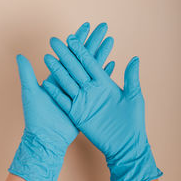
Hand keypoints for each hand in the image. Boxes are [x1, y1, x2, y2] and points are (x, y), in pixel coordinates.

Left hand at [9, 23, 114, 180]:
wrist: (47, 138)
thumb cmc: (37, 116)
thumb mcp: (31, 93)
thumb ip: (27, 73)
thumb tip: (20, 55)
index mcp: (60, 75)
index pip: (73, 52)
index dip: (79, 38)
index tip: (86, 25)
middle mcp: (72, 80)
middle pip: (86, 55)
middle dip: (95, 40)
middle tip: (103, 27)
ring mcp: (82, 90)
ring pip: (95, 66)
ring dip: (103, 53)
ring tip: (110, 40)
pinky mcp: (89, 101)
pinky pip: (99, 84)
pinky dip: (106, 73)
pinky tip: (112, 64)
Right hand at [43, 34, 162, 180]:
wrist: (125, 144)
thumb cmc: (133, 121)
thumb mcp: (134, 97)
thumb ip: (132, 78)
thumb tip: (134, 58)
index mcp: (104, 83)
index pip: (90, 61)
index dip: (82, 49)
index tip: (74, 36)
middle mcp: (91, 89)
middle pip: (76, 68)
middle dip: (66, 54)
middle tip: (55, 40)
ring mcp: (83, 101)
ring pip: (67, 82)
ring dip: (57, 70)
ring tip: (48, 57)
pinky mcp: (77, 114)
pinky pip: (63, 101)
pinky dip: (55, 92)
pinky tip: (47, 82)